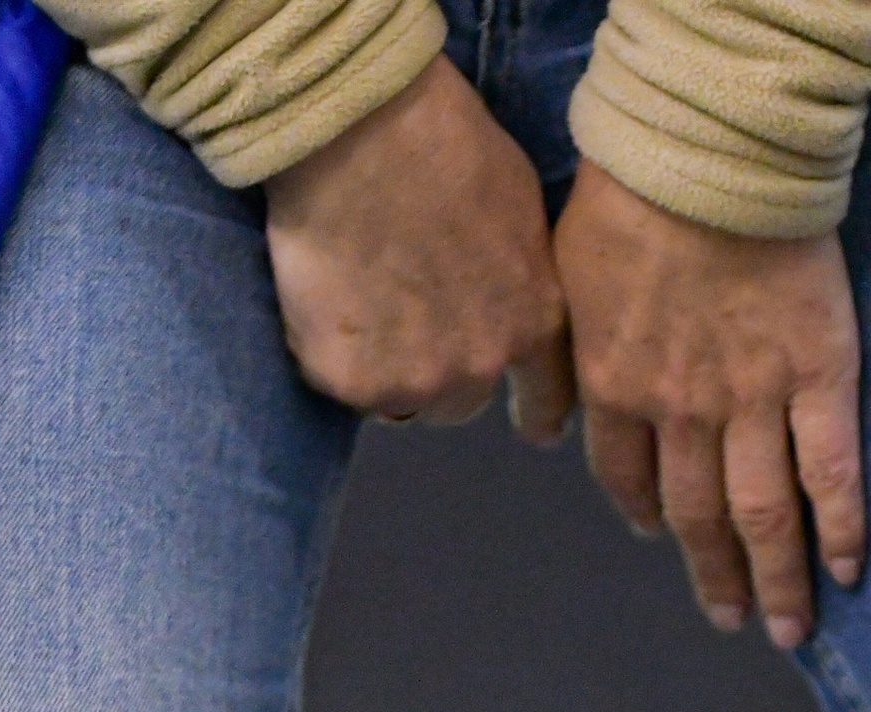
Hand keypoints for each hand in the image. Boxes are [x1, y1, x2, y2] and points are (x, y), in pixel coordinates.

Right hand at [265, 58, 572, 434]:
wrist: (358, 126)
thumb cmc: (445, 140)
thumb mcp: (517, 207)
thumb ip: (517, 275)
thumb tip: (503, 298)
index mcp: (531, 322)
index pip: (547, 399)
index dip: (537, 413)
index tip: (533, 425)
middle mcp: (476, 368)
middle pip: (460, 402)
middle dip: (440, 371)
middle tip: (408, 315)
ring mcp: (409, 381)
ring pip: (396, 398)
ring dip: (383, 366)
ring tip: (361, 300)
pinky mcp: (346, 378)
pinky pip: (337, 378)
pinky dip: (328, 346)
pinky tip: (324, 293)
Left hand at [554, 159, 863, 647]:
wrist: (711, 150)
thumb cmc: (629, 190)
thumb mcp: (561, 274)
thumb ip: (555, 356)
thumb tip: (539, 426)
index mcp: (616, 387)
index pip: (627, 475)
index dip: (643, 512)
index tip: (659, 534)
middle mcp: (682, 413)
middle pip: (697, 515)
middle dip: (713, 575)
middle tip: (730, 618)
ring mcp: (754, 401)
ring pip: (763, 513)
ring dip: (775, 578)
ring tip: (788, 626)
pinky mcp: (818, 376)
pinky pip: (830, 470)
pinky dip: (840, 527)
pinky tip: (847, 569)